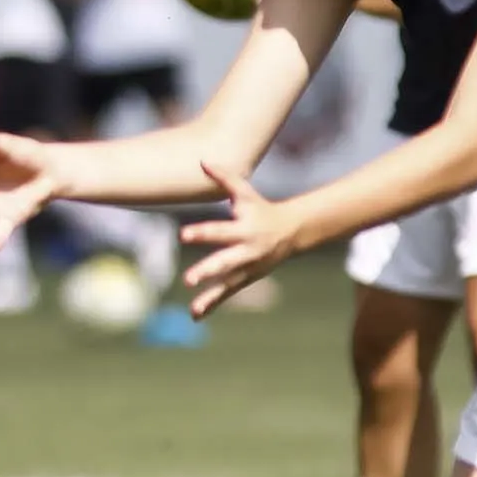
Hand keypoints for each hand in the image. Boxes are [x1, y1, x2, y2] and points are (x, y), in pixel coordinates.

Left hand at [180, 160, 305, 316]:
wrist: (293, 231)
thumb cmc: (262, 209)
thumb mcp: (246, 194)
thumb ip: (225, 178)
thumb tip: (203, 160)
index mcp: (244, 228)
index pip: (220, 230)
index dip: (202, 232)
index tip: (183, 234)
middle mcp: (246, 250)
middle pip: (225, 261)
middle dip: (208, 270)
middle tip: (189, 279)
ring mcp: (247, 267)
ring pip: (227, 283)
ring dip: (210, 295)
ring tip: (192, 307)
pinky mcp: (246, 278)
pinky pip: (227, 293)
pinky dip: (212, 304)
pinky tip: (194, 315)